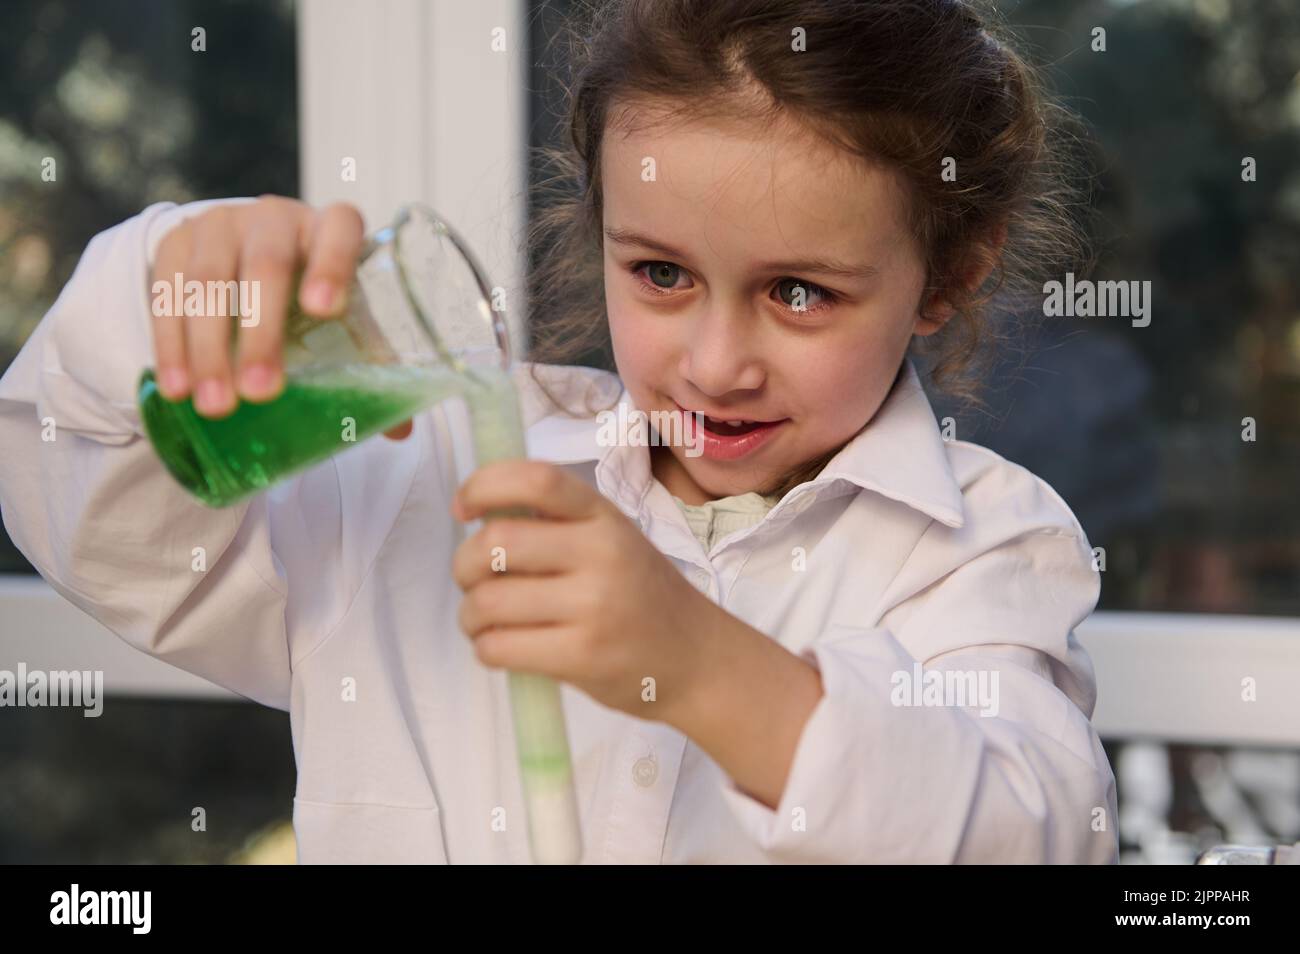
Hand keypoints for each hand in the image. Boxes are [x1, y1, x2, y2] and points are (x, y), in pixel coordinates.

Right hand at [150, 195, 410, 439]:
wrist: (245, 251)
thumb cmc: (311, 290)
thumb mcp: (344, 314)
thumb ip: (368, 359)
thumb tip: (399, 429)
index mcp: (330, 227)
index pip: (339, 229)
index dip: (333, 265)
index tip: (325, 310)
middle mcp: (276, 217)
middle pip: (266, 265)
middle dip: (261, 333)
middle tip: (260, 392)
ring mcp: (221, 225)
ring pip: (209, 282)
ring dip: (209, 349)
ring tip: (215, 404)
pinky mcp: (177, 242)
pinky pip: (167, 292)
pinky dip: (171, 344)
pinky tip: (176, 386)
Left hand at [450, 460, 717, 718]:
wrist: (695, 659)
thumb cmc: (641, 596)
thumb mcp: (613, 540)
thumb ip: (557, 524)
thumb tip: (478, 516)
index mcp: (603, 517)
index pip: (536, 481)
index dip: (483, 486)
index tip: (462, 508)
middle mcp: (601, 553)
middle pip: (497, 542)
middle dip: (463, 565)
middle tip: (472, 580)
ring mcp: (593, 607)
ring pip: (488, 601)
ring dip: (470, 615)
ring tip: (484, 622)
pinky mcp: (582, 656)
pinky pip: (499, 647)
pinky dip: (485, 647)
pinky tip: (502, 646)